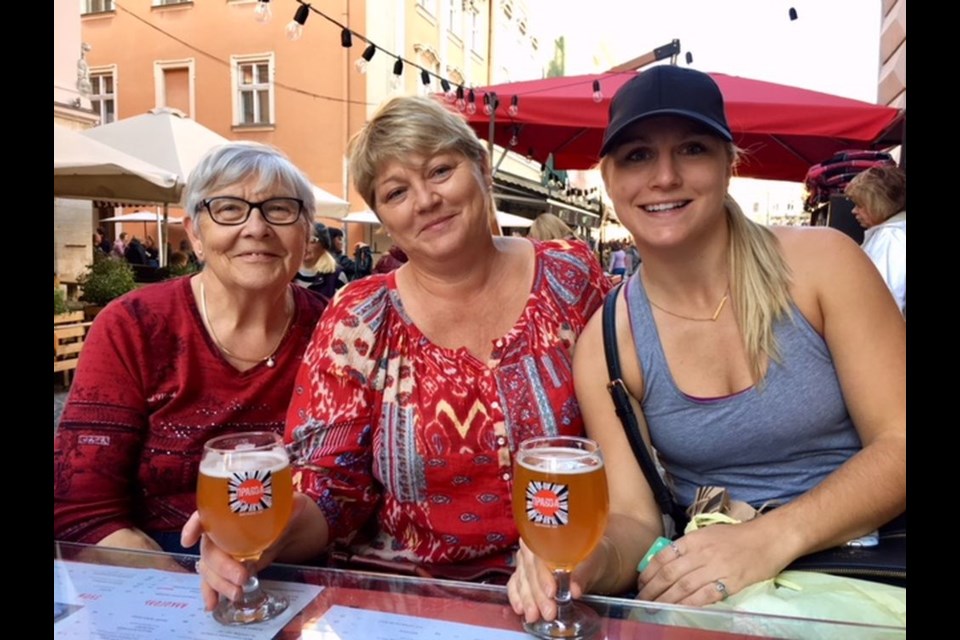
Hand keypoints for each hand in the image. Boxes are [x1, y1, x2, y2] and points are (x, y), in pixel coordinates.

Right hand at [182, 493, 310, 610]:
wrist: (290, 528)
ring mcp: (222, 551)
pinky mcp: (227, 568)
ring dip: (220, 584)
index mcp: (229, 511)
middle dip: (222, 566)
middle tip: (242, 577)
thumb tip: (299, 504)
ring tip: (237, 594)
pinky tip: (213, 604)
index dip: (194, 526)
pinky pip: (213, 580)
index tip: (189, 540)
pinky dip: (211, 592)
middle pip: (209, 548)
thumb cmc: (283, 512)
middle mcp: (220, 531)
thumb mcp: (288, 507)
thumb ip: (291, 507)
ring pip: (210, 568)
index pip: (204, 515)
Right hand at [507, 539, 597, 623]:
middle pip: (529, 570)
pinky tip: (520, 609)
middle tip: (548, 612)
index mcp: (548, 535)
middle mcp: (532, 546)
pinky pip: (514, 584)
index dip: (543, 575)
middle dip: (537, 594)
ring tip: (534, 616)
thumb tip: (575, 590)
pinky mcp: (522, 573)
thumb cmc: (590, 556)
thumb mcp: (591, 561)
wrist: (589, 560)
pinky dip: (516, 597)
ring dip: (528, 600)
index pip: (540, 554)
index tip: (551, 592)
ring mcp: (525, 560)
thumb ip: (582, 574)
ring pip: (522, 579)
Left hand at [637, 522, 784, 605]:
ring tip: (655, 608)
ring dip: (666, 599)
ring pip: (683, 586)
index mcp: (694, 539)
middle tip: (642, 601)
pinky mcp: (731, 582)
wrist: (769, 538)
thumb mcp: (707, 534)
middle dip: (652, 589)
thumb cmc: (737, 537)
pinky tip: (678, 610)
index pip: (663, 556)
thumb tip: (667, 562)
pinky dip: (688, 604)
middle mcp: (701, 553)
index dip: (648, 572)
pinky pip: (705, 595)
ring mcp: (716, 567)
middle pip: (669, 573)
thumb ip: (688, 547)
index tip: (640, 584)